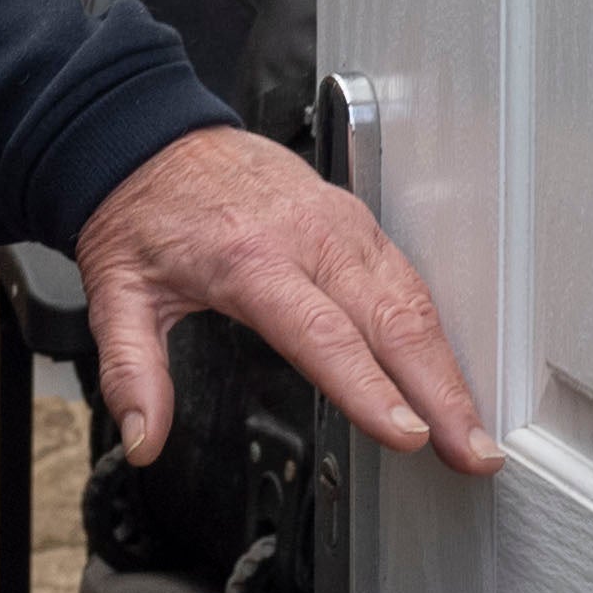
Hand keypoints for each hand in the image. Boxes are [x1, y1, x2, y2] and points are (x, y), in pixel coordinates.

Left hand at [77, 125, 494, 480]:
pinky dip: (439, 333)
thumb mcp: (116, 292)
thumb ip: (130, 372)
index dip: (370, 388)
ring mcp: (342, 226)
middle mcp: (310, 238)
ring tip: (476, 432)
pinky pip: (409, 279)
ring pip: (414, 300)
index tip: (408, 434)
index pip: (324, 334)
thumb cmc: (144, 213)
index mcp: (251, 260)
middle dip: (440, 394)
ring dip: (451, 370)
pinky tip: (452, 375)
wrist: (157, 138)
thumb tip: (143, 439)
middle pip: (392, 322)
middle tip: (473, 454)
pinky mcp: (357, 221)